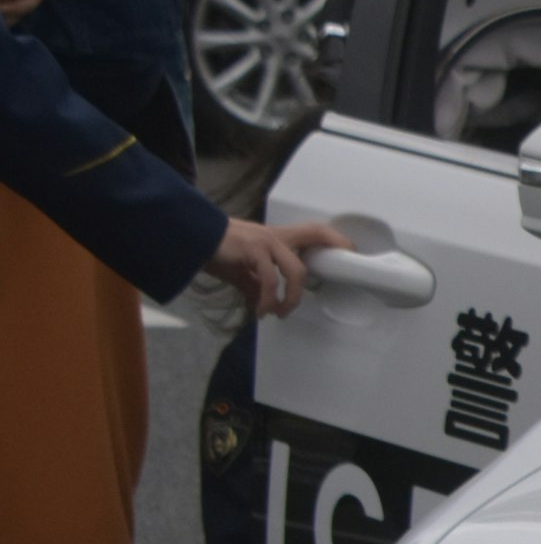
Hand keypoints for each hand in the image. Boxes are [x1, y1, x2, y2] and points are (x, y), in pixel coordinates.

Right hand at [209, 218, 352, 320]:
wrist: (187, 237)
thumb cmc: (214, 250)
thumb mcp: (240, 271)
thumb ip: (255, 287)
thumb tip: (263, 307)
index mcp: (276, 238)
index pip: (313, 231)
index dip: (335, 239)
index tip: (349, 251)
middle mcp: (275, 236)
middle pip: (315, 237)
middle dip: (334, 254)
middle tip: (334, 282)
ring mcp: (265, 241)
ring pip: (297, 271)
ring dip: (292, 298)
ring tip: (280, 313)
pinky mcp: (252, 249)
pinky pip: (270, 280)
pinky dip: (269, 300)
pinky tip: (262, 311)